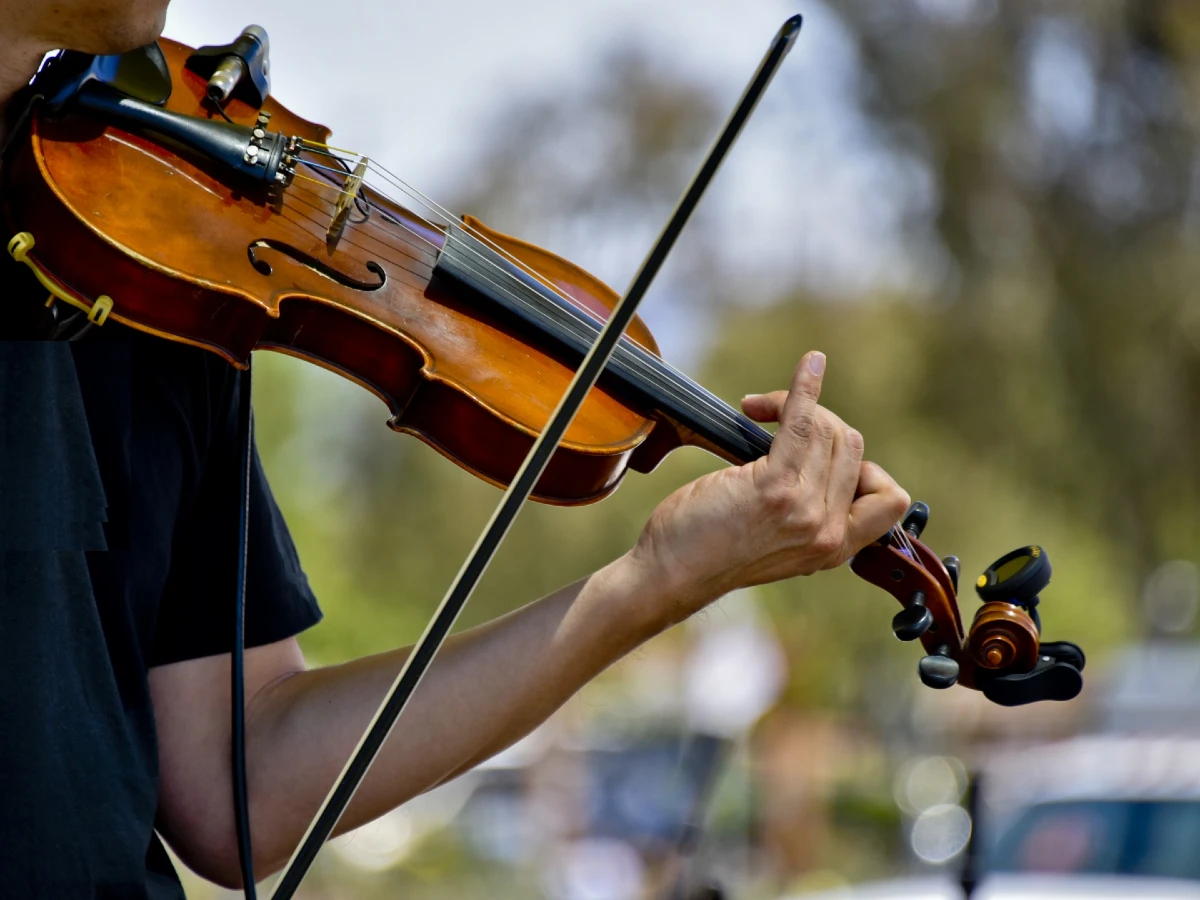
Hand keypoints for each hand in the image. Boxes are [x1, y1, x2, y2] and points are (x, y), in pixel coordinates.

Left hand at [629, 351, 909, 622]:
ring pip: (828, 431)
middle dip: (819, 421)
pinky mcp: (774, 488)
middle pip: (852, 448)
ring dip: (795, 405)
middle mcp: (828, 533)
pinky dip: (805, 389)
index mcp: (836, 549)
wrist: (672, 572)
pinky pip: (803, 423)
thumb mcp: (779, 541)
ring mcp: (804, 511)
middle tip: (771, 421)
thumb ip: (809, 512)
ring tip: (759, 409)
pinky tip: (809, 367)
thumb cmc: (712, 549)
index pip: (891, 499)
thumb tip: (823, 453)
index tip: (824, 458)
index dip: (866, 468)